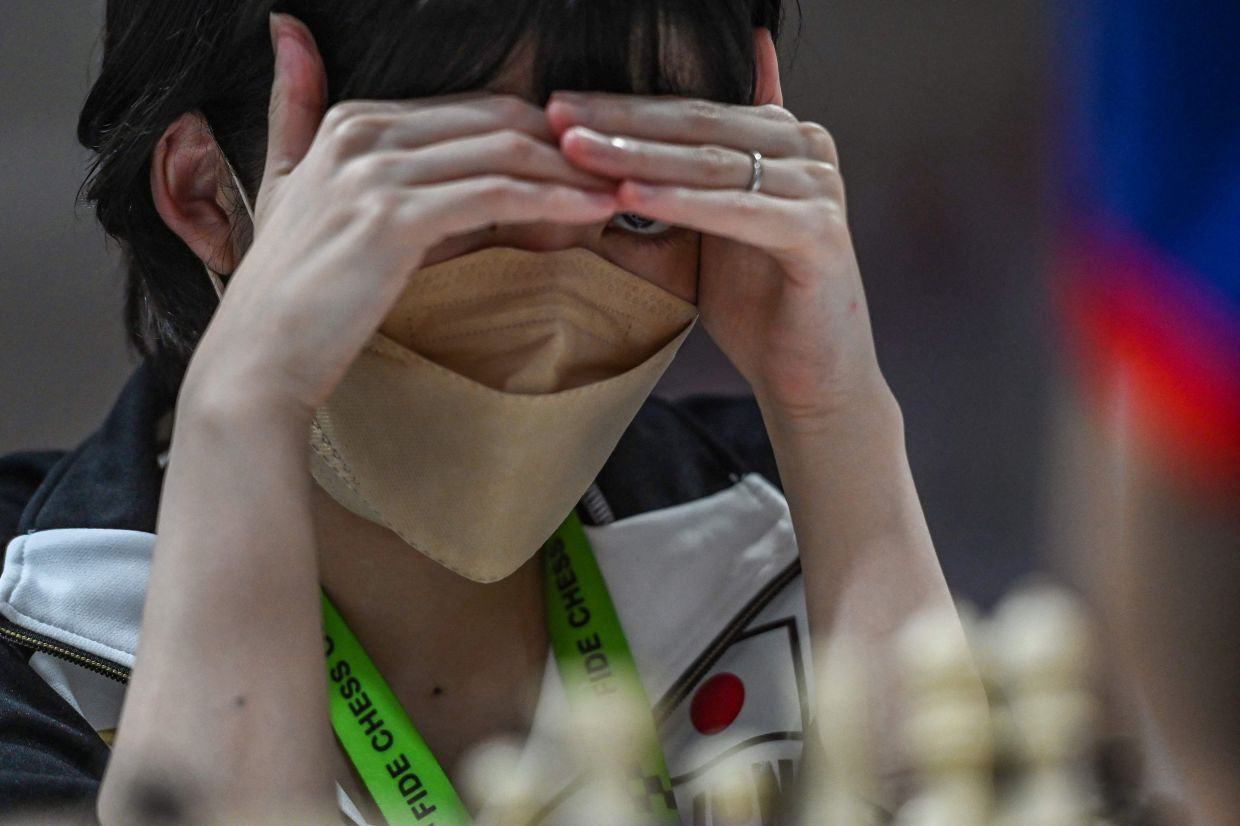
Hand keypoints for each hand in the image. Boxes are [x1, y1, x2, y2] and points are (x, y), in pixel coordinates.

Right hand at [184, 15, 616, 420]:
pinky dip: (552, 200)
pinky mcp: (395, 219)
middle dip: (565, 144)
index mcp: (352, 121)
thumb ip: (294, 108)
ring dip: (571, 170)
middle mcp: (363, 134)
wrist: (260, 357)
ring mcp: (376, 173)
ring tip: (618, 189)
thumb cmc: (292, 287)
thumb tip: (287, 26)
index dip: (537, 132)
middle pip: (496, 119)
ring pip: (502, 152)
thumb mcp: (286, 182)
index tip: (585, 160)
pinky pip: (496, 196)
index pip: (473, 108)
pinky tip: (592, 211)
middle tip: (615, 170)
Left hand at [547, 93, 885, 421]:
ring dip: (638, 156)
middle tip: (556, 116)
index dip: (620, 107)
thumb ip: (658, 190)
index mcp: (778, 136)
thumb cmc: (753, 306)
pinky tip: (628, 197)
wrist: (809, 377)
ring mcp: (817, 186)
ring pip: (709, 164)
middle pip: (695, 126)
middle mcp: (806, 147)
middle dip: (620, 121)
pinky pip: (736, 211)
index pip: (687, 110)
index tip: (556, 108)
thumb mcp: (695, 237)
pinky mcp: (820, 231)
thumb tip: (583, 162)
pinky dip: (680, 204)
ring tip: (577, 151)